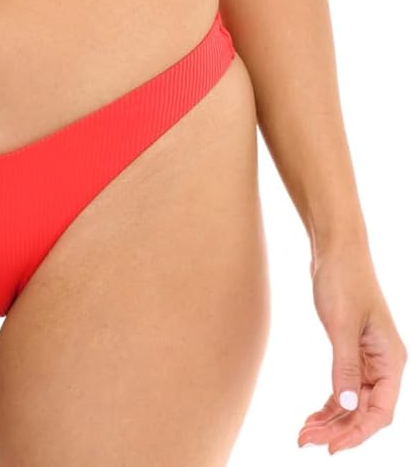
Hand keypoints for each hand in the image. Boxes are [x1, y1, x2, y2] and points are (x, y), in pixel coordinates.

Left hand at [297, 245, 406, 452]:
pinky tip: (313, 416)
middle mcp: (383, 363)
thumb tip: (346, 404)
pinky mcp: (351, 351)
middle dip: (338, 429)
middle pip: (365, 411)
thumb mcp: (342, 324)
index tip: (332, 447)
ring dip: (331, 419)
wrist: (335, 248)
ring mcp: (368, 358)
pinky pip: (344, 387)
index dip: (358, 433)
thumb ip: (345, 366)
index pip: (380, 411)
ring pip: (352, 402)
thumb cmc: (343, 279)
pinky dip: (330, 403)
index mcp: (390, 359)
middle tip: (307, 440)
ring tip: (304, 433)